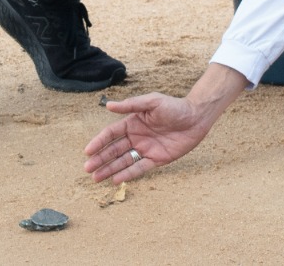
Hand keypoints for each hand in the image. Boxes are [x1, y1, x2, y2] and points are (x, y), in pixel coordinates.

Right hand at [84, 92, 215, 181]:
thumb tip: (108, 105)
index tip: (87, 152)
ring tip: (96, 178)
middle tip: (87, 170)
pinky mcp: (157, 159)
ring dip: (110, 169)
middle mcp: (136, 137)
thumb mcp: (152, 102)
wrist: (196, 117)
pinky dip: (128, 174)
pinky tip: (116, 180)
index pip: (111, 134)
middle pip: (114, 150)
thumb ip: (131, 104)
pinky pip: (140, 168)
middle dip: (100, 159)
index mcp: (132, 122)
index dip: (98, 142)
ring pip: (124, 161)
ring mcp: (146, 149)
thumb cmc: (174, 106)